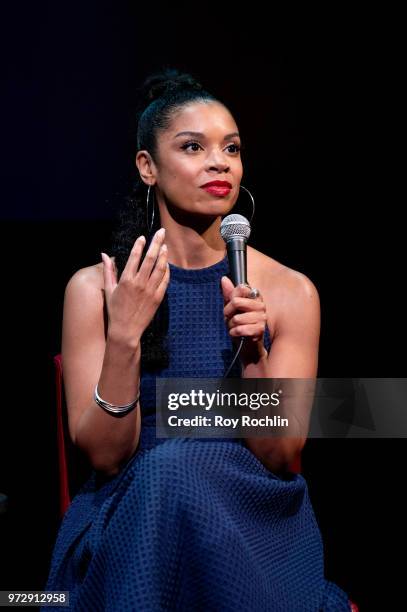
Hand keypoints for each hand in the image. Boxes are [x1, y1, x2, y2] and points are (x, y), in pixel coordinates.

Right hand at [101, 228, 169, 346]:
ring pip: (160, 268)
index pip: (135, 257)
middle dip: (157, 242)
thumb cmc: (115, 310)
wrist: (125, 330)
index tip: (143, 237)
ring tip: (165, 246)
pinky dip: (167, 271)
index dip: (139, 245)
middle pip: (151, 258)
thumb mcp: (109, 290)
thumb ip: (108, 270)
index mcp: (126, 280)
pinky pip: (165, 280)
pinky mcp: (158, 298)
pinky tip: (166, 264)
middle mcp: (139, 283)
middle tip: (161, 232)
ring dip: (164, 255)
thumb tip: (103, 254)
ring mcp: (150, 290)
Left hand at [221, 276, 267, 364]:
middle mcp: (261, 305)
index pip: (241, 288)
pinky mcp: (260, 329)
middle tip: (230, 318)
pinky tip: (237, 334)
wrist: (245, 345)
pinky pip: (240, 329)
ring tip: (235, 327)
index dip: (231, 298)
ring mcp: (262, 317)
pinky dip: (234, 333)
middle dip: (228, 312)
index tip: (230, 306)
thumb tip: (224, 279)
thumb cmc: (239, 324)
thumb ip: (228, 294)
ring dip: (231, 325)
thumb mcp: (231, 308)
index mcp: (255, 297)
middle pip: (236, 301)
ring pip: (237, 318)